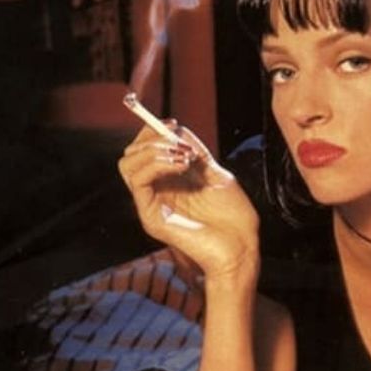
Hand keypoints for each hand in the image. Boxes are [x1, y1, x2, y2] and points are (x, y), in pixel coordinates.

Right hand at [118, 120, 259, 280]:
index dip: (153, 132)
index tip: (174, 122)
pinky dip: (156, 165)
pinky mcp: (151, 218)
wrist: (242, 247)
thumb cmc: (233, 218)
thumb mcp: (215, 175)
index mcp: (168, 184)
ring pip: (128, 166)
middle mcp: (155, 194)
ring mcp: (151, 206)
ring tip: (184, 157)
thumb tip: (177, 129)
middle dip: (152, 139)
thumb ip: (195, 153)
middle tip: (180, 143)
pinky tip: (181, 165)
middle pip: (130, 156)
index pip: (142, 152)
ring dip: (154, 151)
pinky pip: (138, 183)